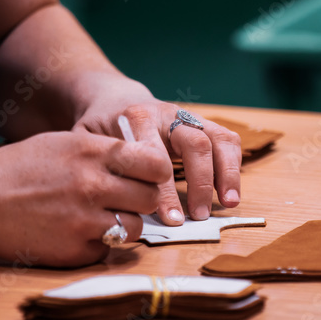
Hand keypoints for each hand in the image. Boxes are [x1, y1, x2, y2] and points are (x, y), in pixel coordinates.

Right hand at [0, 130, 171, 266]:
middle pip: (150, 197)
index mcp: (91, 152)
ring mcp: (85, 221)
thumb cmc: (19, 170)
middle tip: (128, 199)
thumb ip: (103, 151)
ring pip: (135, 227)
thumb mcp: (62, 143)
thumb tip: (143, 158)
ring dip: (125, 224)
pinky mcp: (76, 250)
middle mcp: (93, 185)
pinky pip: (108, 249)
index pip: (153, 163)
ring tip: (102, 216)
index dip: (156, 171)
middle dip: (143, 199)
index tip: (150, 175)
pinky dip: (99, 244)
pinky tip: (78, 232)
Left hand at [71, 77, 241, 223]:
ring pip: (218, 139)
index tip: (171, 219)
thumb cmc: (100, 129)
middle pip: (195, 143)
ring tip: (229, 203)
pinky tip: (231, 192)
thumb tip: (114, 209)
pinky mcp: (203, 123)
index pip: (157, 156)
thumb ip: (98, 167)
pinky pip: (227, 139)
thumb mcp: (86, 142)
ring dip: (227, 173)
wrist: (116, 100)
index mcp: (136, 118)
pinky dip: (234, 165)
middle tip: (200, 216)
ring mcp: (188, 117)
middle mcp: (167, 114)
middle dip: (201, 182)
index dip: (166, 190)